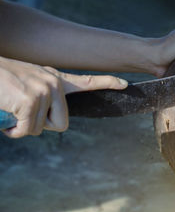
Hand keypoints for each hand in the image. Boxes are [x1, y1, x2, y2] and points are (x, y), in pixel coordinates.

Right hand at [0, 56, 127, 137]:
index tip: (125, 84)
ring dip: (23, 126)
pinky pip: (27, 130)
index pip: (87, 81)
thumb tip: (52, 122)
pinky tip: (6, 119)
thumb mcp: (28, 85)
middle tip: (24, 114)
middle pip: (62, 124)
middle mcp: (53, 84)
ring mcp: (43, 91)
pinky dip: (14, 131)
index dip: (107, 83)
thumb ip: (44, 99)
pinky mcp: (30, 100)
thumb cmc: (1, 82)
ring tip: (11, 109)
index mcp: (55, 79)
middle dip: (43, 126)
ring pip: (40, 129)